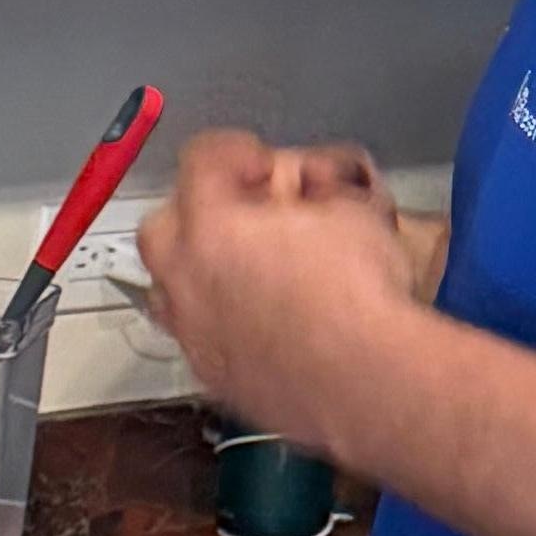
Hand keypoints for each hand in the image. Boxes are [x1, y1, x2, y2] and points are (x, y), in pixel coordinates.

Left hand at [136, 130, 421, 453]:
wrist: (369, 383)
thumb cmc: (363, 301)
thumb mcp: (355, 211)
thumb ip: (321, 191)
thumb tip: (320, 191)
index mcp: (211, 226)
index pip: (202, 159)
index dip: (236, 152)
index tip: (258, 161)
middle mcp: (187, 280)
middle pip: (165, 226)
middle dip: (201, 214)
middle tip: (248, 215)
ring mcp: (195, 334)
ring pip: (171, 288)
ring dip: (202, 271)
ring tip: (253, 269)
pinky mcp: (215, 377)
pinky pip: (200, 335)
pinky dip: (223, 320)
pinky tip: (266, 319)